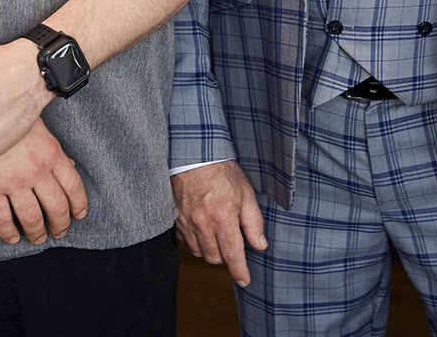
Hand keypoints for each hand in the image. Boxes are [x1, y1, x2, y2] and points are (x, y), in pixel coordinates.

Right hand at [0, 119, 88, 245]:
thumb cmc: (11, 119)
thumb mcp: (40, 129)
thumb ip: (55, 151)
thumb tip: (71, 166)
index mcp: (51, 154)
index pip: (73, 187)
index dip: (79, 205)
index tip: (78, 215)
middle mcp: (36, 171)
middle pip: (56, 207)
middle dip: (61, 224)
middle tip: (60, 231)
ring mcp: (13, 182)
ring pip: (32, 218)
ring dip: (37, 232)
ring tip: (39, 238)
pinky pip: (1, 218)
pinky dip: (8, 232)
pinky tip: (12, 238)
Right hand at [172, 160, 266, 286]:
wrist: (195, 156)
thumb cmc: (222, 172)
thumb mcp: (246, 193)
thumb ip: (254, 222)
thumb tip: (260, 245)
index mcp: (223, 218)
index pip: (233, 254)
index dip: (240, 270)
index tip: (244, 280)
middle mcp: (203, 224)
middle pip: (215, 257)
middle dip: (226, 257)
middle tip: (233, 243)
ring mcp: (187, 223)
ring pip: (199, 252)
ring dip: (210, 250)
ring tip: (218, 235)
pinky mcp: (176, 219)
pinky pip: (186, 242)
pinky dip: (195, 242)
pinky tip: (203, 231)